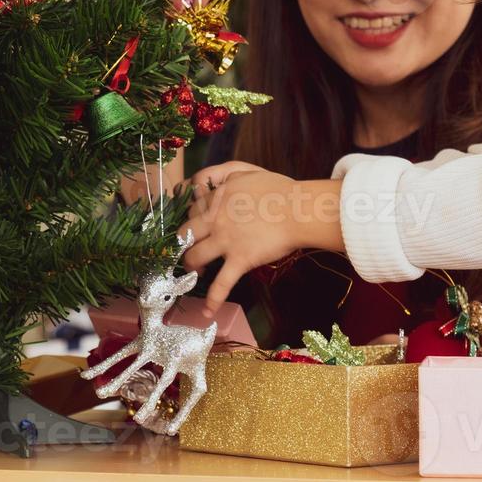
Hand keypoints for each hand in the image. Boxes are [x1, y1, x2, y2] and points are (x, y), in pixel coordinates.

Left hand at [182, 162, 308, 310]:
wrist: (298, 211)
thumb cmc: (280, 191)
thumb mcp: (249, 171)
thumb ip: (227, 173)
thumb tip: (210, 182)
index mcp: (218, 197)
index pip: (192, 206)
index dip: (190, 215)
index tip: (192, 223)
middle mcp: (216, 218)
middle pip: (185, 232)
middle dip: (182, 242)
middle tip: (187, 248)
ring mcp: (226, 240)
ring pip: (194, 256)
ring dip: (191, 265)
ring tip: (195, 272)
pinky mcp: (240, 260)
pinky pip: (222, 283)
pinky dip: (214, 299)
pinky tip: (208, 310)